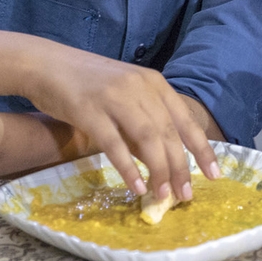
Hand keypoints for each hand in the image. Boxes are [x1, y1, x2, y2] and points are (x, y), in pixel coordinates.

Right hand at [23, 51, 218, 203]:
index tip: (215, 174)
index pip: (185, 119)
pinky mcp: (90, 111)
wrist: (46, 64)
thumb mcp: (125, 95)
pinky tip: (137, 186)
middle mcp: (140, 87)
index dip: (201, 148)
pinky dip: (129, 168)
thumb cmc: (88, 83)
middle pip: (168, 133)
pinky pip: (114, 144)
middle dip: (181, 167)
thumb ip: (144, 122)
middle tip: (185, 196)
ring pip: (148, 138)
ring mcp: (115, 97)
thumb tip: (162, 161)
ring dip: (159, 170)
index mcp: (153, 82)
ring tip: (164, 196)